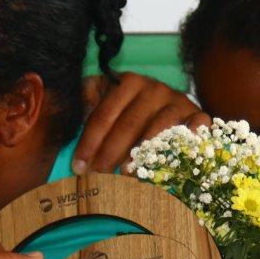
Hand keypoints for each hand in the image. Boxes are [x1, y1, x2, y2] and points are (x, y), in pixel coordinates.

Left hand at [76, 73, 209, 172]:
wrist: (165, 103)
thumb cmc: (127, 109)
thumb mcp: (103, 98)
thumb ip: (85, 101)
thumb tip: (62, 108)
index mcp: (128, 82)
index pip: (104, 115)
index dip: (89, 142)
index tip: (79, 167)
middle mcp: (154, 88)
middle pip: (129, 124)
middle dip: (110, 152)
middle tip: (99, 176)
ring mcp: (177, 100)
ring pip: (158, 128)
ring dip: (142, 153)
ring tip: (126, 174)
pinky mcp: (197, 113)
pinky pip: (197, 124)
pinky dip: (191, 136)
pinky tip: (179, 154)